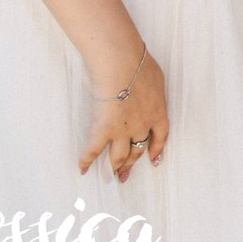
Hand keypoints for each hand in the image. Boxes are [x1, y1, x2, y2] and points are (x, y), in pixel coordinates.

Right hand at [79, 50, 168, 181]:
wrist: (122, 65)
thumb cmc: (140, 65)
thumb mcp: (156, 79)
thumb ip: (154, 92)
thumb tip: (151, 92)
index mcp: (157, 113)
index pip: (160, 137)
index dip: (156, 150)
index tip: (153, 160)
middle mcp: (142, 126)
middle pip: (137, 150)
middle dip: (131, 163)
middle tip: (125, 174)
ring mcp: (122, 130)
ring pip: (118, 156)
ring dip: (114, 167)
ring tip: (110, 176)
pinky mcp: (103, 129)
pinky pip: (93, 150)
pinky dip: (87, 161)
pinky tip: (82, 169)